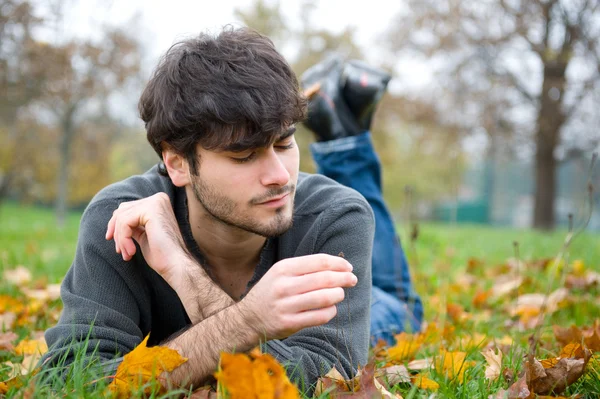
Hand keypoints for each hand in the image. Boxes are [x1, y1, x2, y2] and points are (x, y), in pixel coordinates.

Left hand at [105, 193, 187, 285]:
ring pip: (122, 217)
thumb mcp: (144, 235)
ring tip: (128, 254)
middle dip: (117, 232)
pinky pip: (125, 222)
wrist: (175, 265)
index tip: (118, 246)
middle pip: (122, 210)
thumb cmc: (162, 255)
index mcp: (158, 203)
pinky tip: (132, 252)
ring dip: (121, 239)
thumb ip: (134, 226)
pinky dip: (124, 239)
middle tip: (120, 251)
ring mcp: (156, 202)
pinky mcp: (152, 209)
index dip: (117, 227)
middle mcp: (158, 198)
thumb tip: (116, 222)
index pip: (128, 208)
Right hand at [238, 254, 357, 339]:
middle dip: (344, 278)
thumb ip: (305, 268)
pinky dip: (331, 311)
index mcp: (283, 268)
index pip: (319, 261)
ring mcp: (286, 306)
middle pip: (325, 279)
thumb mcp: (281, 273)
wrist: (248, 318)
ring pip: (324, 298)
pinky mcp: (289, 323)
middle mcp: (284, 286)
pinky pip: (320, 316)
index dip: (339, 264)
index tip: (349, 268)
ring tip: (340, 294)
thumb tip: (338, 267)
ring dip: (339, 295)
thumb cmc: (272, 291)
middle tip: (353, 280)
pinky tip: (331, 308)